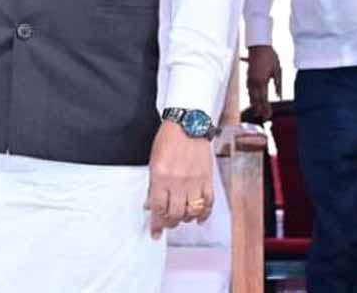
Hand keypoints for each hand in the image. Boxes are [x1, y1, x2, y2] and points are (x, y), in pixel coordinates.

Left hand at [144, 121, 213, 238]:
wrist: (189, 124)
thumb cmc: (168, 139)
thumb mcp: (154, 160)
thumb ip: (152, 184)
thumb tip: (149, 205)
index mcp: (160, 175)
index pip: (158, 208)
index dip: (156, 223)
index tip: (155, 231)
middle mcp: (178, 181)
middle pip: (174, 214)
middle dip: (169, 222)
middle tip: (167, 222)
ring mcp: (194, 181)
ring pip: (190, 213)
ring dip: (185, 219)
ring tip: (181, 216)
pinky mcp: (207, 180)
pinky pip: (207, 204)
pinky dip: (203, 214)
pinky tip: (198, 217)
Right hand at [246, 44, 281, 120]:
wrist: (259, 44)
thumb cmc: (270, 56)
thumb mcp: (277, 70)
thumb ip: (278, 84)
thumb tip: (279, 96)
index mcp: (261, 81)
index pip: (263, 99)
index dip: (265, 108)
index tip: (268, 116)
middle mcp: (253, 81)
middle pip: (255, 98)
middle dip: (259, 108)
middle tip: (263, 117)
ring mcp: (249, 77)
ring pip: (250, 94)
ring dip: (254, 102)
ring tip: (257, 110)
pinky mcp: (248, 74)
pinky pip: (249, 87)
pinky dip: (251, 94)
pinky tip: (252, 97)